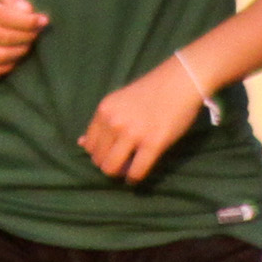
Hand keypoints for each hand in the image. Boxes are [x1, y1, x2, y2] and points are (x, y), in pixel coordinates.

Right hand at [0, 0, 46, 76]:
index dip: (29, 21)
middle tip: (36, 31)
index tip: (42, 20)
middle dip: (28, 36)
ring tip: (26, 42)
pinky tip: (13, 55)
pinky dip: (7, 66)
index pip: (7, 17)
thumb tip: (29, 12)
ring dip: (20, 52)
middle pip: (5, 38)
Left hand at [81, 64, 210, 181]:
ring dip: (119, 173)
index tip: (111, 154)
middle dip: (108, 165)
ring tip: (127, 171)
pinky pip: (136, 171)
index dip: (99, 154)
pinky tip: (135, 178)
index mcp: (103, 111)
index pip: (89, 145)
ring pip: (112, 168)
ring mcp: (133, 133)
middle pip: (99, 159)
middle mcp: (114, 123)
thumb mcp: (118, 102)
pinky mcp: (153, 143)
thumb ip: (101, 122)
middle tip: (121, 164)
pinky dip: (133, 179)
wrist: (181, 81)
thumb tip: (80, 143)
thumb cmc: (150, 91)